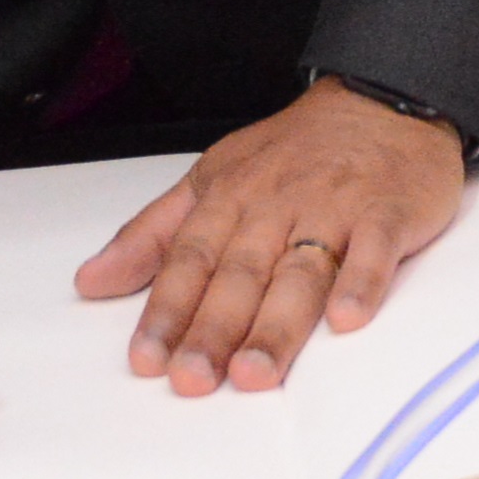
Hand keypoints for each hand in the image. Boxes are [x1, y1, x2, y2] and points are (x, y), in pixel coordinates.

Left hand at [72, 76, 466, 393]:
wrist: (383, 99)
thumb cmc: (297, 150)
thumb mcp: (212, 177)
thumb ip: (152, 234)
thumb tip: (90, 281)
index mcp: (229, 196)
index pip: (189, 260)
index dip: (166, 311)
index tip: (146, 360)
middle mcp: (277, 204)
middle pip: (240, 275)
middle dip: (213, 330)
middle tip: (192, 380)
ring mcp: (334, 207)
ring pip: (300, 272)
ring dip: (277, 325)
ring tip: (255, 372)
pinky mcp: (388, 212)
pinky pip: (374, 249)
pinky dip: (363, 282)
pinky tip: (347, 319)